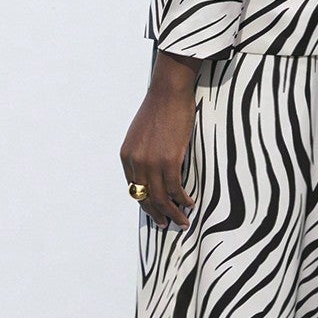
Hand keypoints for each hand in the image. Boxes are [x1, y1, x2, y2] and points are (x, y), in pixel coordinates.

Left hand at [121, 50, 202, 228]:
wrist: (168, 92)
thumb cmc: (159, 109)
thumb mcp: (142, 133)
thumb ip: (143, 153)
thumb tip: (154, 169)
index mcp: (126, 156)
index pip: (134, 188)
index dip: (146, 203)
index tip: (156, 212)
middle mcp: (135, 162)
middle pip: (146, 198)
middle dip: (158, 215)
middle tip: (168, 225)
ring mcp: (151, 162)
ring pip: (161, 198)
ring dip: (173, 213)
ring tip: (183, 221)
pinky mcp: (169, 160)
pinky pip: (175, 188)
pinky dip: (183, 199)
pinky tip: (190, 203)